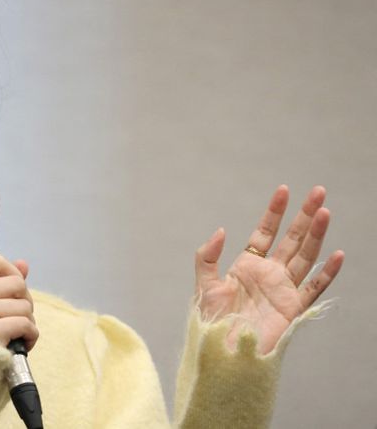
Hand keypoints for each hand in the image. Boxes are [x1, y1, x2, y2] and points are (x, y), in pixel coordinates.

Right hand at [0, 254, 37, 353]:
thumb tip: (24, 264)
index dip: (12, 274)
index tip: (13, 292)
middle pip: (16, 283)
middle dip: (24, 301)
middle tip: (16, 317)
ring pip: (24, 305)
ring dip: (27, 322)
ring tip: (16, 335)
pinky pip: (26, 324)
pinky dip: (31, 336)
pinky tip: (22, 344)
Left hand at [194, 185, 344, 354]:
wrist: (221, 350)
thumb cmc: (211, 321)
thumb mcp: (204, 284)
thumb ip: (208, 256)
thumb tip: (221, 230)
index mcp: (247, 265)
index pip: (265, 232)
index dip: (274, 212)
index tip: (283, 190)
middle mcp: (269, 273)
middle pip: (292, 238)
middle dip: (304, 215)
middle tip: (317, 191)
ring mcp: (283, 289)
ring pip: (305, 256)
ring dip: (316, 234)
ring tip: (325, 211)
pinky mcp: (293, 308)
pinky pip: (314, 287)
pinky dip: (326, 272)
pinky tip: (337, 255)